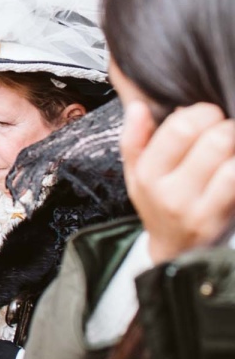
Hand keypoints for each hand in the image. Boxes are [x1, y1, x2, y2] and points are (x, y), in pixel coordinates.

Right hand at [121, 101, 234, 262]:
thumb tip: (138, 106)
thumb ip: (134, 138)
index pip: (179, 128)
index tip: (207, 115)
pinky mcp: (219, 219)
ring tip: (233, 145)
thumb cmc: (157, 204)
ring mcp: (198, 209)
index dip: (201, 113)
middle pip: (212, 142)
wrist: (174, 252)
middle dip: (226, 126)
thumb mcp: (135, 174)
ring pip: (231, 162)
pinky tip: (234, 162)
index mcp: (148, 174)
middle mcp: (171, 193)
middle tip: (226, 128)